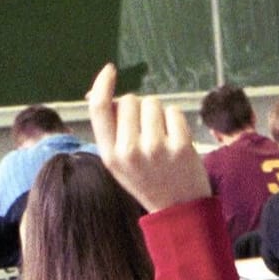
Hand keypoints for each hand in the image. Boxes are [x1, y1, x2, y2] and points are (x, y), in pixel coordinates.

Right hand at [83, 63, 209, 212]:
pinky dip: (176, 121)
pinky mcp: (180, 146)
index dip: (102, 84)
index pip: (99, 109)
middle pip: (131, 100)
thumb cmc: (148, 179)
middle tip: (148, 133)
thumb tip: (97, 92)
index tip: (110, 70)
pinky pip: (174, 111)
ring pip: (153, 103)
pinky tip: (176, 141)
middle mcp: (129, 151)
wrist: (179, 209)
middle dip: (139, 108)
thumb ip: (109, 130)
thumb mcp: (119, 161)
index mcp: (109, 155)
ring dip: (158, 114)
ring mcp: (155, 148)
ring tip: (163, 139)